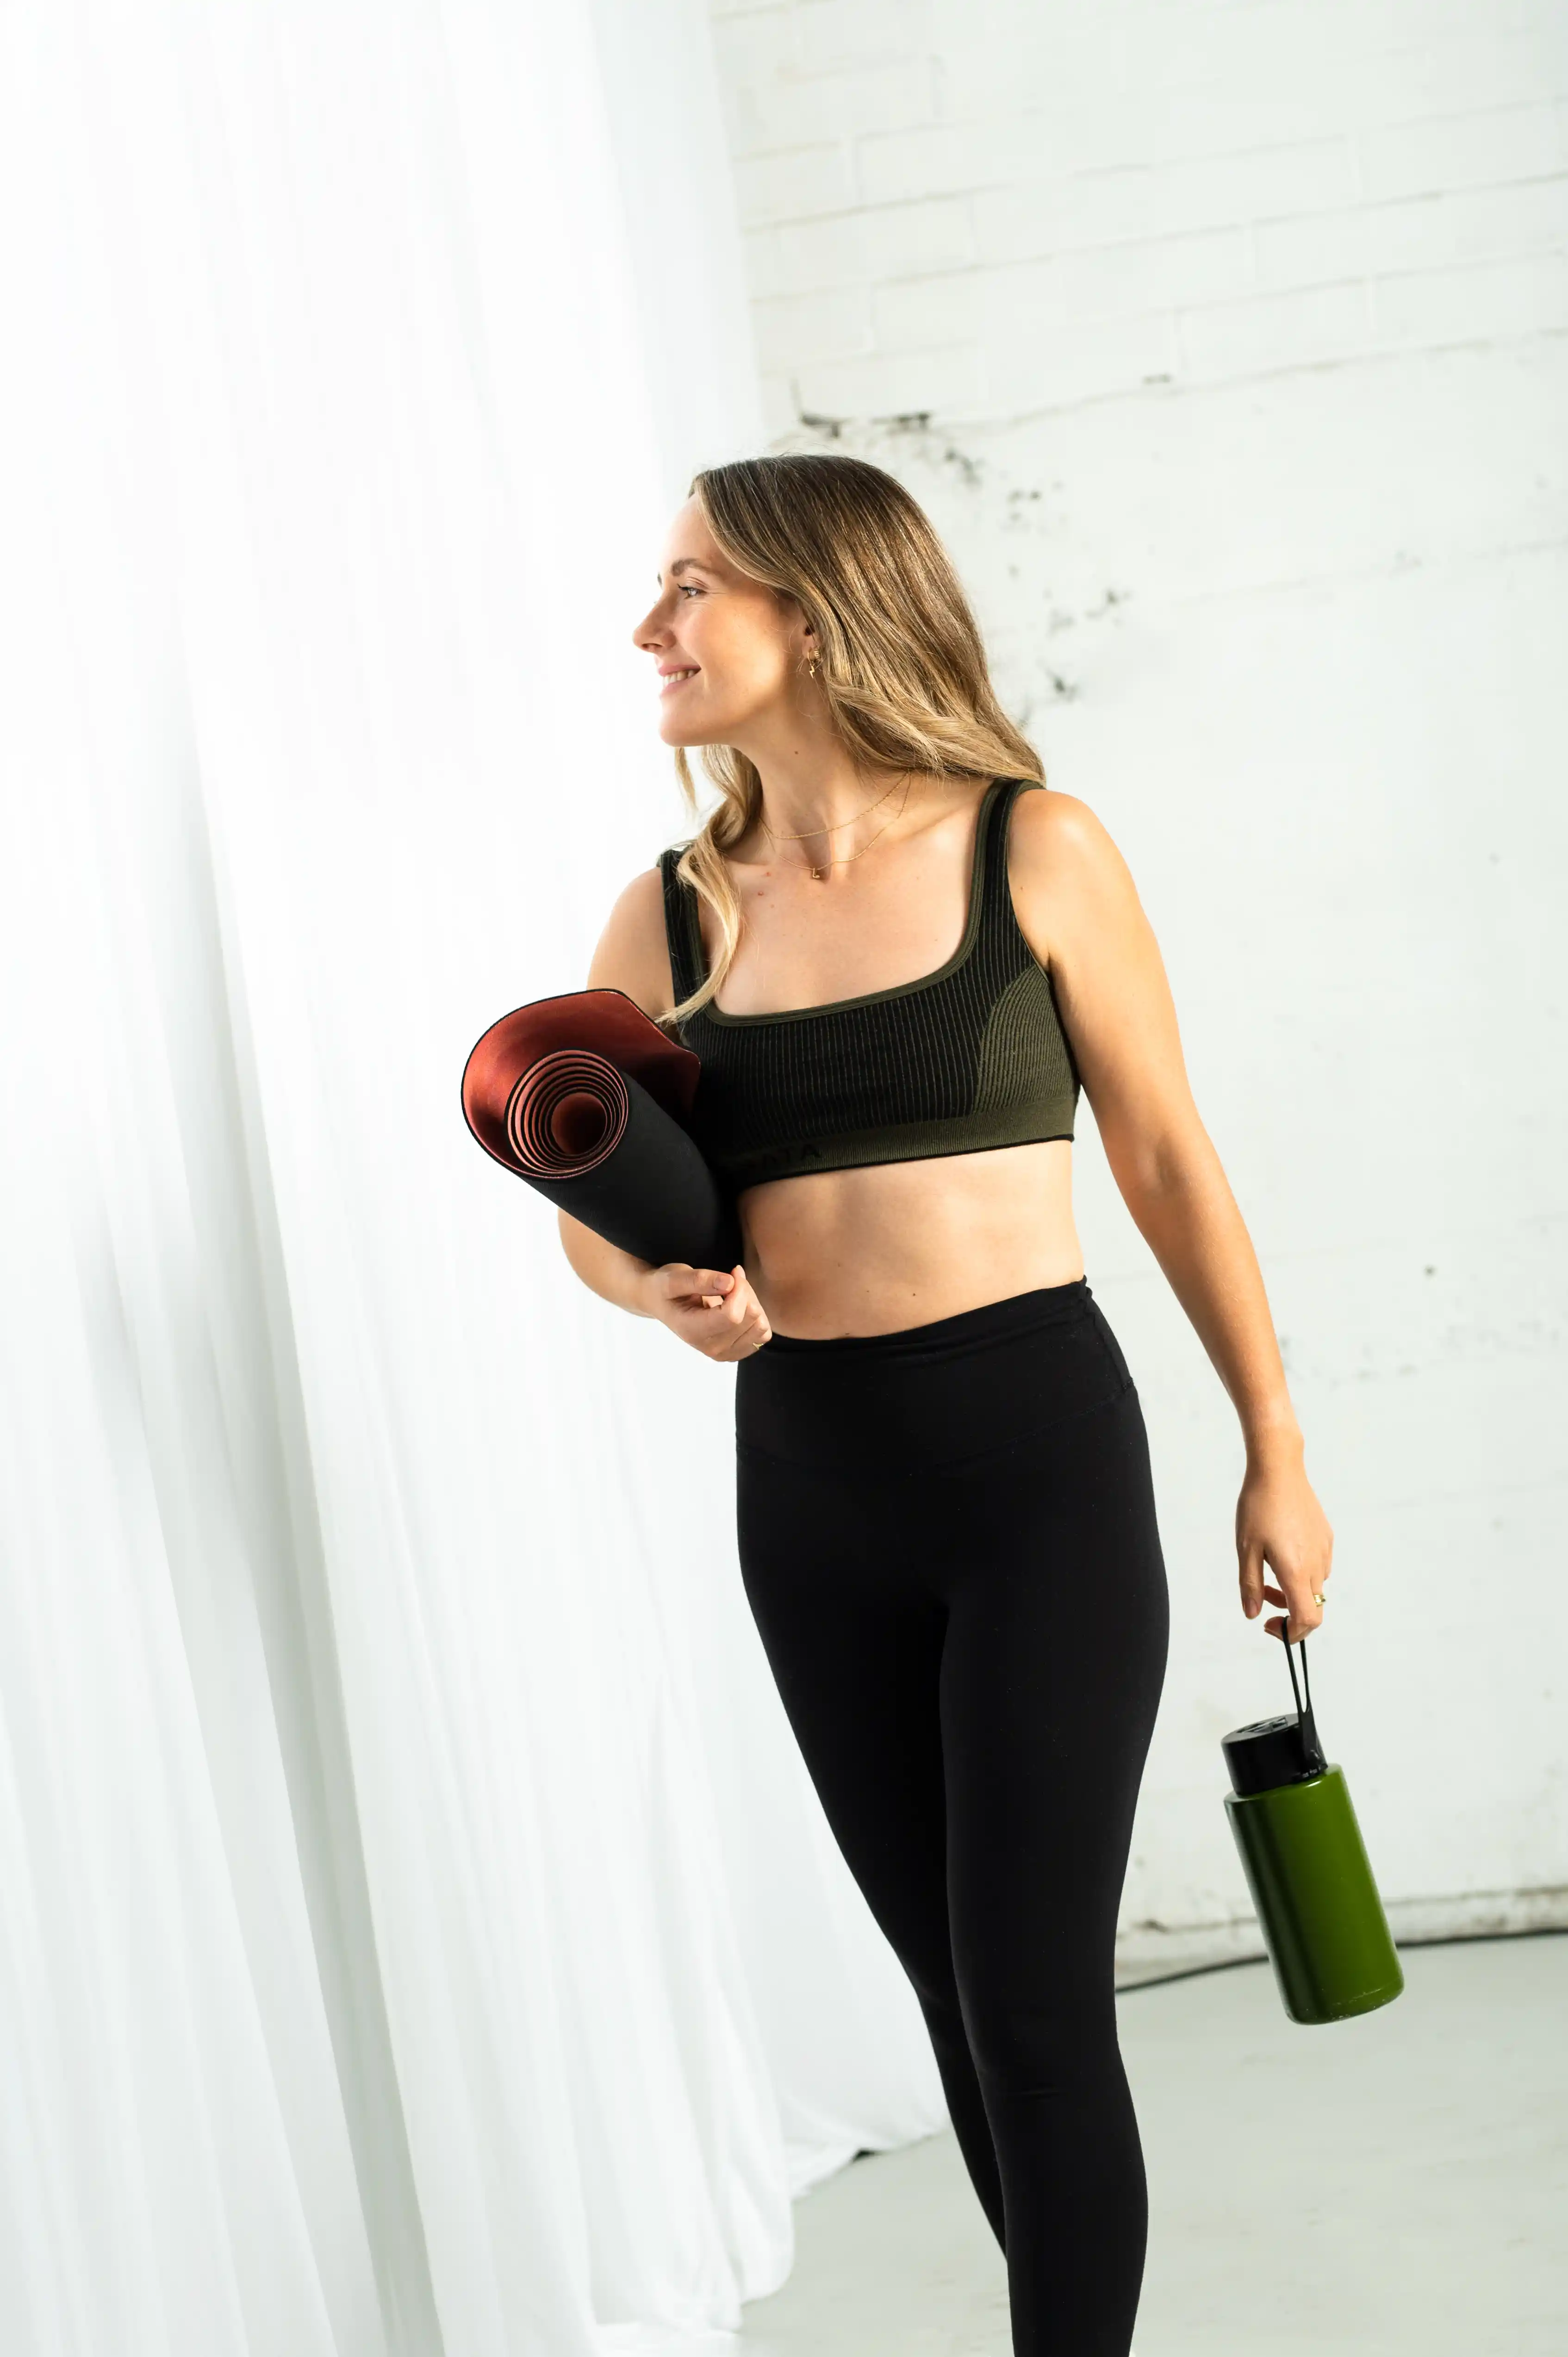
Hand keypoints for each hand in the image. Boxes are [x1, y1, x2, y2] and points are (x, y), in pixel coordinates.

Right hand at [641, 1262, 772, 1361]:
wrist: (662, 1304)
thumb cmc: (666, 1289)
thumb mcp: (674, 1278)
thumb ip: (699, 1280)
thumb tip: (729, 1282)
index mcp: (693, 1332)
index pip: (733, 1315)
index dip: (740, 1288)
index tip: (732, 1272)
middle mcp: (711, 1348)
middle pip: (751, 1318)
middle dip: (745, 1292)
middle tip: (729, 1280)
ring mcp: (726, 1354)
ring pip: (761, 1326)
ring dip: (752, 1303)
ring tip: (732, 1293)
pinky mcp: (737, 1351)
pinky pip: (763, 1334)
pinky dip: (756, 1316)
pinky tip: (738, 1305)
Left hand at [1236, 1442, 1333, 1643]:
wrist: (1279, 1470)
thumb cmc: (1258, 1507)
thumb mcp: (1245, 1549)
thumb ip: (1250, 1585)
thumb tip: (1253, 1614)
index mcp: (1296, 1570)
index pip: (1307, 1620)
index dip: (1291, 1633)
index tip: (1269, 1626)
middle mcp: (1317, 1564)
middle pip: (1313, 1608)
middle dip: (1289, 1615)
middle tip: (1264, 1605)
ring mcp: (1324, 1550)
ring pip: (1314, 1587)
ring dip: (1293, 1592)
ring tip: (1267, 1573)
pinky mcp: (1326, 1537)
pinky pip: (1318, 1567)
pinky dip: (1301, 1573)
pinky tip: (1281, 1552)